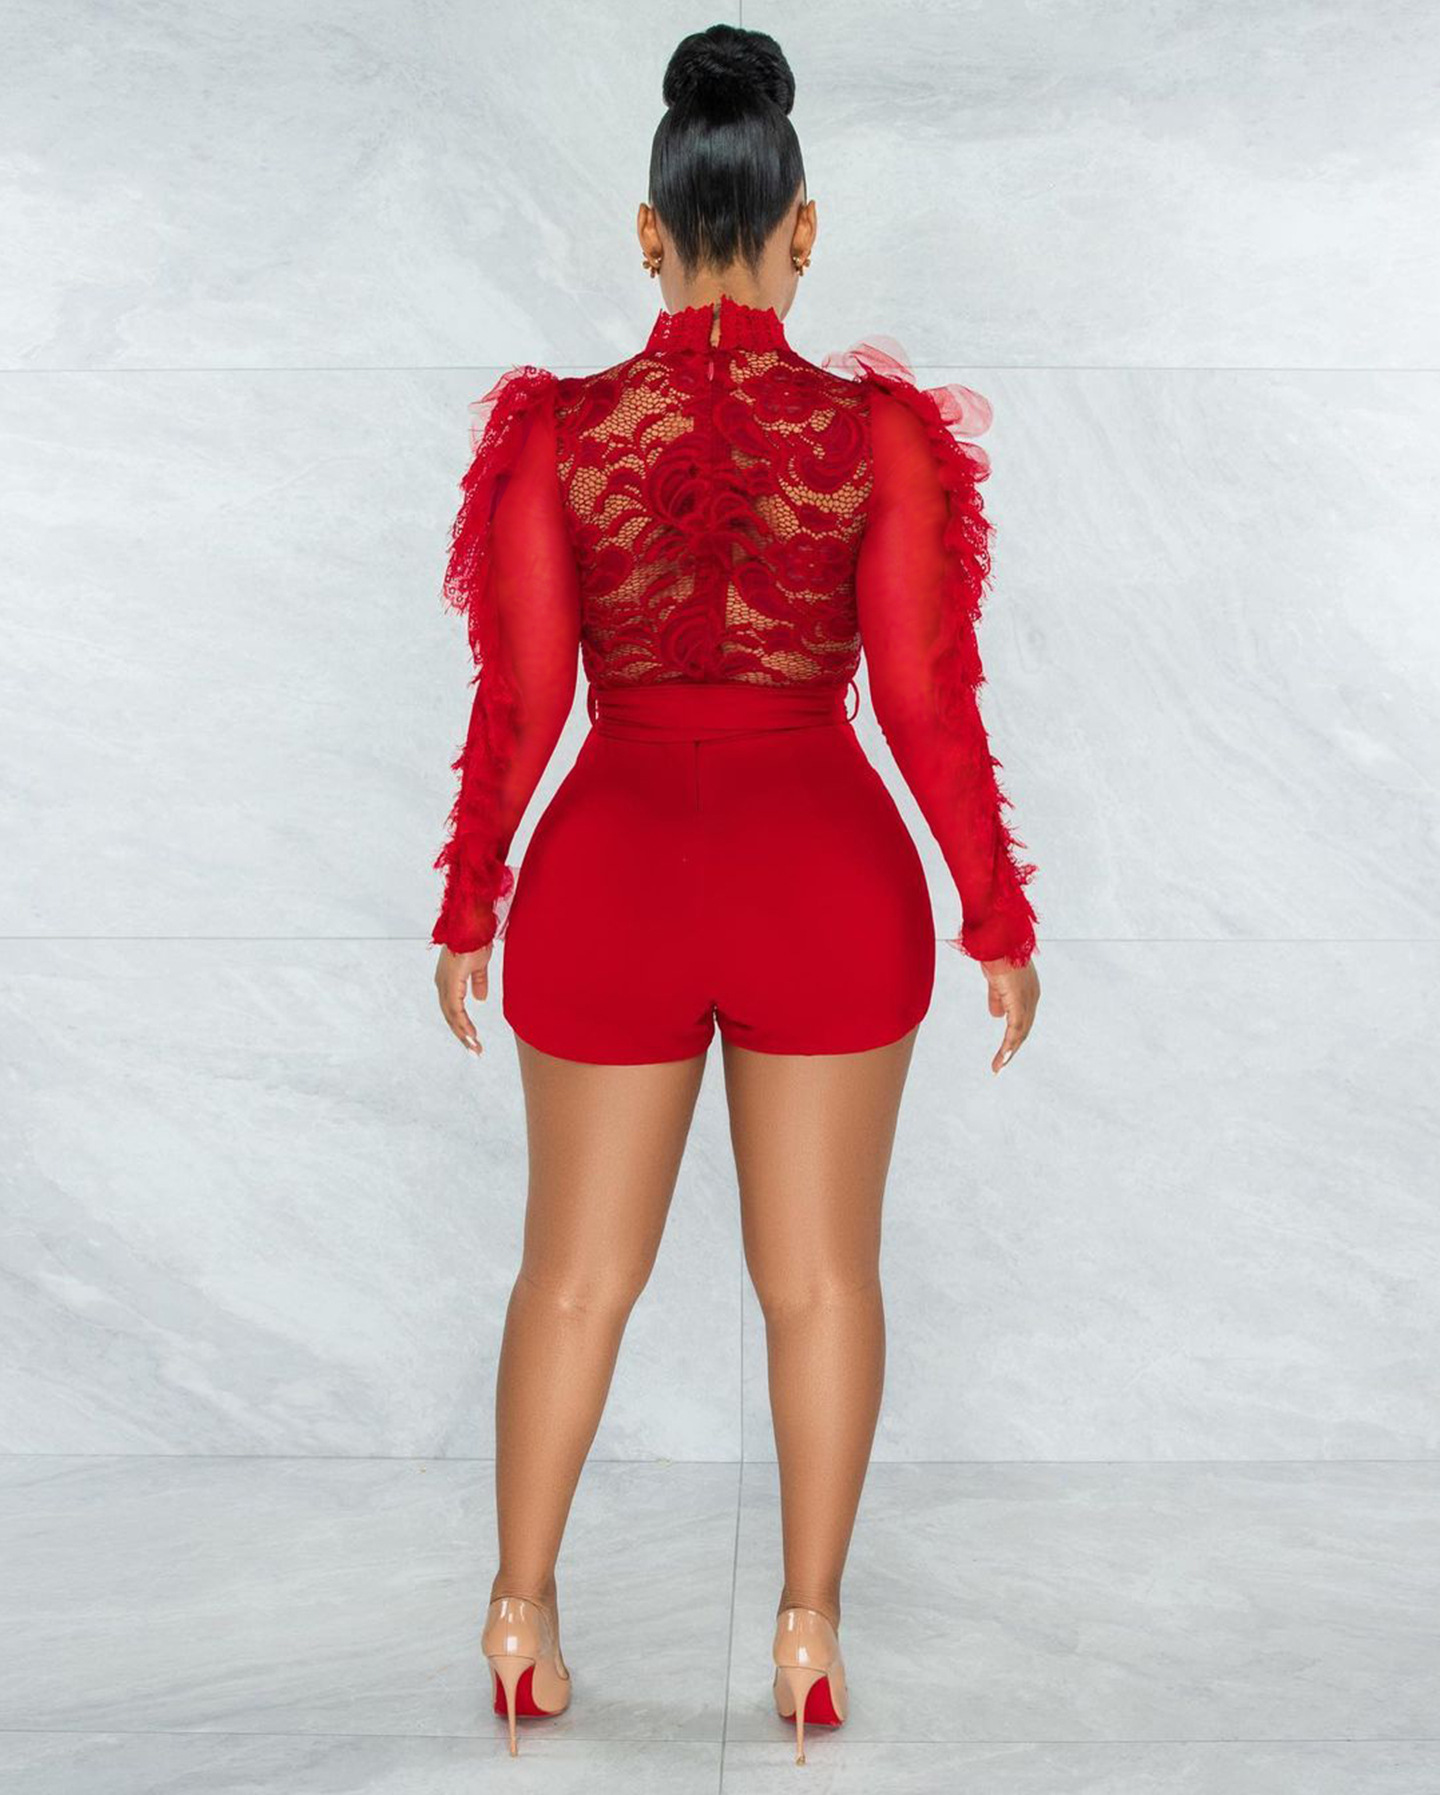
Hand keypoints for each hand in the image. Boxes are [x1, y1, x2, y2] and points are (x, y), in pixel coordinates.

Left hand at [435, 943, 493, 1054]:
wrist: (472, 925)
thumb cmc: (475, 940)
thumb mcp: (479, 965)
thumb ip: (478, 982)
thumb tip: (480, 999)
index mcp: (448, 981)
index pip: (453, 1009)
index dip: (462, 1025)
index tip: (473, 1039)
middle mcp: (443, 984)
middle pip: (450, 1016)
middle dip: (462, 1035)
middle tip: (474, 1051)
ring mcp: (445, 984)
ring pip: (451, 1016)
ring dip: (463, 1034)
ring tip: (474, 1048)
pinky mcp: (451, 983)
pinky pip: (455, 1009)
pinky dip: (462, 1023)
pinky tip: (470, 1034)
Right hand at [981, 957, 1039, 1074]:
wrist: (996, 940)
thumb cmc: (996, 953)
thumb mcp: (996, 979)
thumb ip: (997, 997)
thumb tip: (996, 1014)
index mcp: (1028, 991)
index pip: (1022, 1018)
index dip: (1013, 1035)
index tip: (1003, 1050)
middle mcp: (1032, 997)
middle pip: (1024, 1029)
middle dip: (1011, 1048)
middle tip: (1000, 1065)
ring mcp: (1027, 1000)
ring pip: (1020, 1033)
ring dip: (1008, 1052)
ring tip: (998, 1066)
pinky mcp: (1019, 1001)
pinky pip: (1015, 1029)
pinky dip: (1008, 1045)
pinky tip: (1002, 1057)